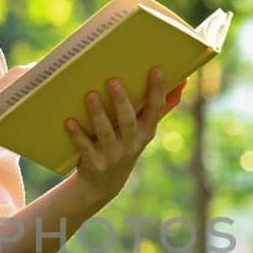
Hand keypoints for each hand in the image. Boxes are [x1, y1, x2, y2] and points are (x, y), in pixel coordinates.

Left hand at [64, 68, 187, 205]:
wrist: (103, 184)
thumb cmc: (125, 144)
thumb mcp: (144, 129)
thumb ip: (162, 106)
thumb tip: (183, 82)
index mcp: (146, 131)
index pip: (156, 109)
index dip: (158, 89)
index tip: (156, 68)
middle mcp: (132, 144)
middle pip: (128, 121)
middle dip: (121, 101)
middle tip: (112, 80)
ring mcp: (113, 155)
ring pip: (106, 133)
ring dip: (98, 114)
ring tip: (90, 95)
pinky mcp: (94, 163)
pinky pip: (84, 147)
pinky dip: (77, 134)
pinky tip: (69, 121)